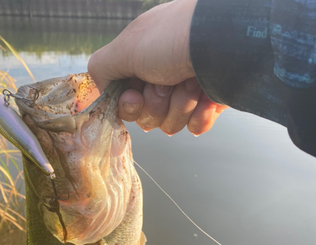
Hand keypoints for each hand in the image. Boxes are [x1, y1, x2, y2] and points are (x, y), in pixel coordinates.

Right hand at [88, 0, 227, 135]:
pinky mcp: (209, 103)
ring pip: (171, 124)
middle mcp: (162, 78)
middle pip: (148, 118)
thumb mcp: (125, 48)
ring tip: (191, 81)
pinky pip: (195, 127)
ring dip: (180, 105)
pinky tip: (207, 97)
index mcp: (141, 64)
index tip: (136, 94)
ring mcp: (187, 92)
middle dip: (157, 104)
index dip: (130, 106)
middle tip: (167, 82)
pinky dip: (201, 114)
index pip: (126, 104)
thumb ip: (102, 68)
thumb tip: (99, 88)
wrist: (225, 40)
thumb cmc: (173, 39)